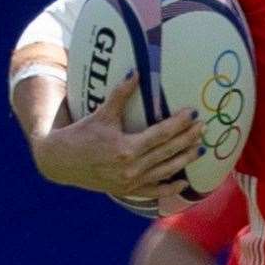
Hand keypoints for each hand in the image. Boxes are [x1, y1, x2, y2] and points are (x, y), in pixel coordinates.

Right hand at [31, 75, 204, 206]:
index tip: (193, 114)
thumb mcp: (101, 114)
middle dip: (188, 139)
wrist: (60, 162)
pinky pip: (154, 191)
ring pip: (165, 171)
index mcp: (125, 148)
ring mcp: (131, 182)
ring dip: (185, 160)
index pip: (160, 134)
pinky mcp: (127, 191)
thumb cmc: (80, 134)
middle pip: (167, 152)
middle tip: (204, 128)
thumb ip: (120, 94)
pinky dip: (170, 188)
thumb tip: (136, 73)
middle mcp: (131, 168)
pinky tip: (184, 183)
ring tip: (201, 148)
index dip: (178, 124)